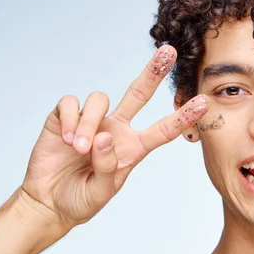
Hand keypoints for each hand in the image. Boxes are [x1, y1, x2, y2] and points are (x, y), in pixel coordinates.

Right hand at [20, 45, 209, 230]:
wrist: (48, 201)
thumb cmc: (80, 199)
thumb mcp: (101, 193)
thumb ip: (108, 168)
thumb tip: (106, 136)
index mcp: (132, 148)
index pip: (163, 130)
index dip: (182, 116)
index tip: (204, 102)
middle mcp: (115, 128)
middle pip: (138, 93)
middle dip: (153, 72)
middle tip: (169, 51)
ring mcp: (91, 120)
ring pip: (100, 100)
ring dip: (90, 123)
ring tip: (78, 148)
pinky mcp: (64, 117)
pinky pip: (71, 102)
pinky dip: (69, 118)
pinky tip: (64, 138)